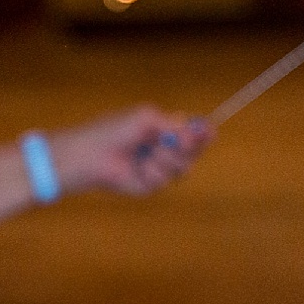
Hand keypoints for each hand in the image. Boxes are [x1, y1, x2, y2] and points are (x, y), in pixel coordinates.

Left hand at [49, 104, 212, 197]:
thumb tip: (198, 131)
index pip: (192, 132)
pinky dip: (153, 172)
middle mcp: (164, 149)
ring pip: (183, 168)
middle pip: (194, 152)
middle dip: (190, 147)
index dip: (204, 133)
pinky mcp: (150, 185)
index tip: (210, 131)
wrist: (93, 154)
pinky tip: (138, 168)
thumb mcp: (146, 118)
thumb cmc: (115, 130)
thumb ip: (173, 124)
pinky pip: (165, 180)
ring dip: (168, 159)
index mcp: (163, 129)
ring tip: (149, 153)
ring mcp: (158, 168)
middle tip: (180, 142)